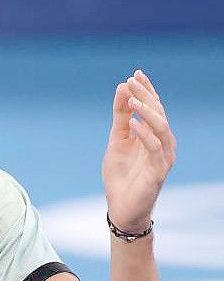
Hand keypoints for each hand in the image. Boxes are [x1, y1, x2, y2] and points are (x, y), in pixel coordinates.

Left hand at [102, 70, 176, 232]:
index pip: (154, 107)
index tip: (135, 73)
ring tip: (131, 98)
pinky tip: (132, 123)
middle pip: (159, 113)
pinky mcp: (159, 172)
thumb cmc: (121, 174)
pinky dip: (144, 134)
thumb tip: (122, 87)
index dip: (147, 90)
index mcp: (154, 134)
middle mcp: (164, 143)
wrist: (121, 207)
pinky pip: (154, 149)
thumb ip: (120, 116)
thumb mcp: (117, 139)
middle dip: (146, 95)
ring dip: (146, 111)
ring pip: (161, 128)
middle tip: (132, 81)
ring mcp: (163, 157)